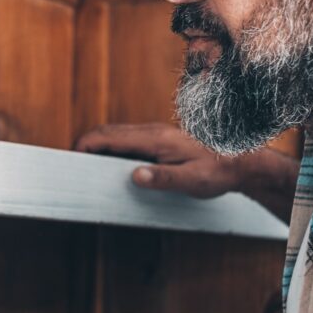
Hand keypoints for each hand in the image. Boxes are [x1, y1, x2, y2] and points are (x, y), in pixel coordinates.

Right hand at [75, 122, 298, 221]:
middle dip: (86, 144)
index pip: (110, 136)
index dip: (86, 144)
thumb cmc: (217, 172)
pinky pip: (128, 139)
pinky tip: (112, 165)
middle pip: (108, 132)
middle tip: (72, 163)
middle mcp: (153, 132)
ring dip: (99, 146)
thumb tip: (134, 176)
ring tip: (87, 165)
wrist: (241, 162)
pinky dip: (112, 148)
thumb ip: (162, 179)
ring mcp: (156, 134)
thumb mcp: (191, 181)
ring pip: (118, 134)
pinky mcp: (160, 140)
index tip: (72, 155)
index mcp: (155, 139)